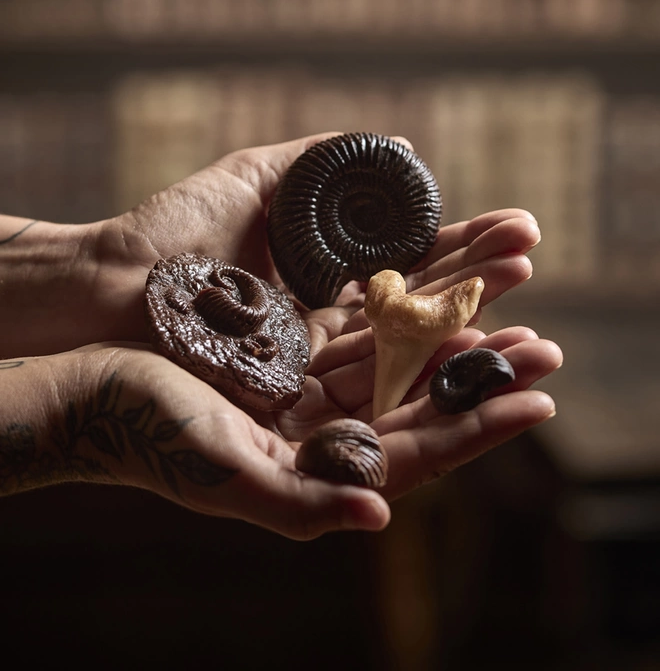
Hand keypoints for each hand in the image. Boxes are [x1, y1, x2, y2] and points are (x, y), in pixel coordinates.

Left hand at [0, 133, 540, 357]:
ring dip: (472, 327)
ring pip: (407, 352)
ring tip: (529, 300)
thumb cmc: (177, 231)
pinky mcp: (295, 405)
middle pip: (421, 308)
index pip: (412, 265)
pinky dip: (424, 371)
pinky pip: (371, 390)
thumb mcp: (257, 176)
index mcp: (326, 280)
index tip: (515, 225)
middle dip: (482, 281)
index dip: (463, 246)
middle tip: (534, 252)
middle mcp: (330, 327)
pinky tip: (474, 344)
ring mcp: (316, 368)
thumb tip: (403, 145)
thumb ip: (323, 161)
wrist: (112, 286)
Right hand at [0, 329, 559, 538]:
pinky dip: (400, 306)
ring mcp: (310, 386)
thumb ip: (302, 503)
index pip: (419, 452)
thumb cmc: (150, 433)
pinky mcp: (291, 347)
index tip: (538, 398)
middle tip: (546, 342)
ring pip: (399, 355)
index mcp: (318, 469)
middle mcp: (324, 430)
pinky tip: (433, 285)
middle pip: (422, 399)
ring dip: (452, 326)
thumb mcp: (224, 474)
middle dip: (484, 371)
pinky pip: (360, 325)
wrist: (93, 383)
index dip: (478, 425)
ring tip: (509, 297)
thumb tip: (381, 512)